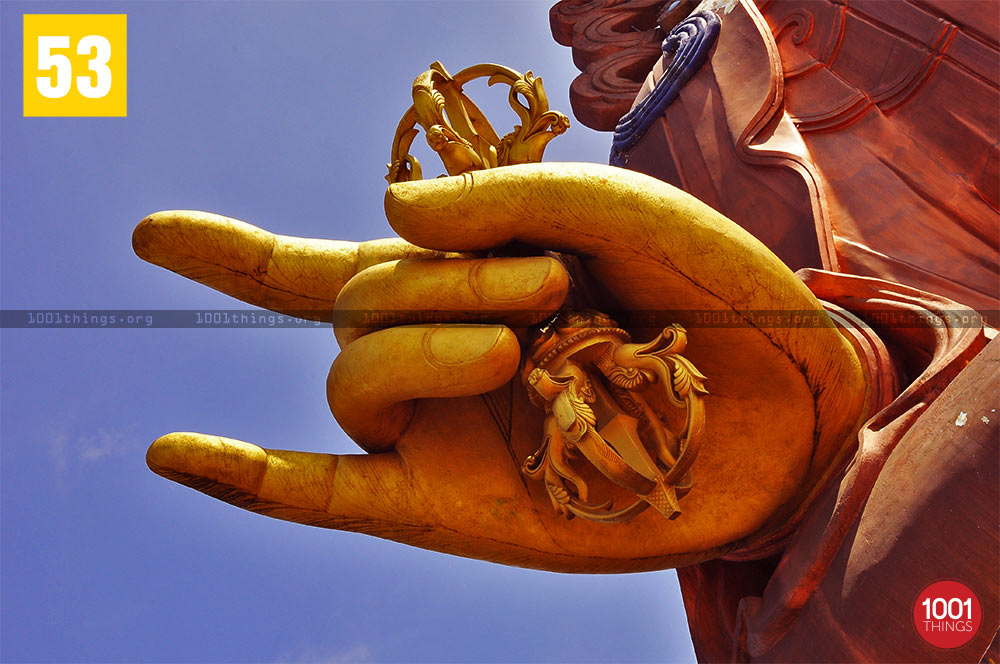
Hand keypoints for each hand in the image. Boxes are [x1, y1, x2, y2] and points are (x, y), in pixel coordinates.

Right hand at [136, 163, 867, 571]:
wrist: (787, 406)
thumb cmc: (707, 294)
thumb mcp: (614, 210)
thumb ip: (500, 201)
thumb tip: (381, 218)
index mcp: (460, 288)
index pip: (328, 268)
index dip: (236, 252)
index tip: (150, 235)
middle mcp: (434, 359)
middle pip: (360, 307)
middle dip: (441, 284)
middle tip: (549, 284)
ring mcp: (436, 436)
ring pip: (357, 380)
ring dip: (422, 346)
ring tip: (520, 345)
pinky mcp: (451, 507)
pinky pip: (330, 493)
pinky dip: (254, 476)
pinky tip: (177, 452)